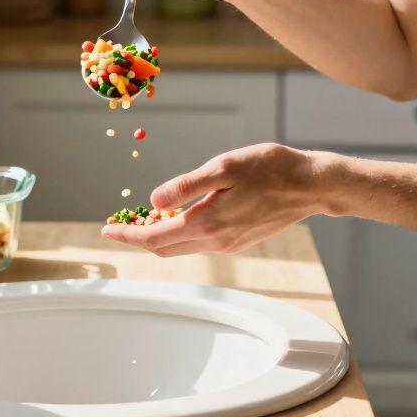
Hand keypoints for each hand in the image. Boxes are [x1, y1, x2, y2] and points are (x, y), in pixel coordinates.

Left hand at [101, 143, 327, 255]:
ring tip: (144, 217)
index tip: (105, 229)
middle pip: (165, 248)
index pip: (154, 239)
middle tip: (118, 224)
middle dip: (138, 237)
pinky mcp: (240, 240)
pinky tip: (180, 215)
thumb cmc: (270, 169)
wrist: (312, 186)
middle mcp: (216, 241)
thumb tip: (152, 203)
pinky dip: (182, 233)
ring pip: (183, 246)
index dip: (126, 235)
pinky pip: (200, 242)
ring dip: (160, 235)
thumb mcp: (223, 168)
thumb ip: (186, 186)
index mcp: (207, 223)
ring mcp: (229, 244)